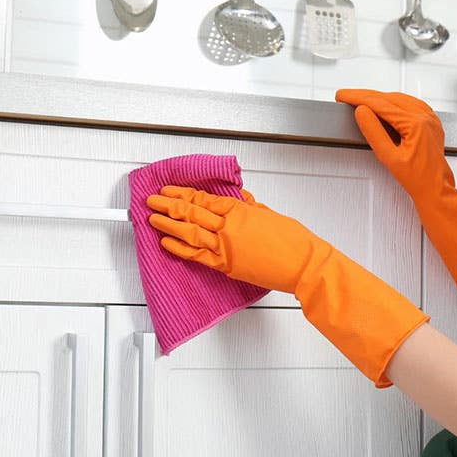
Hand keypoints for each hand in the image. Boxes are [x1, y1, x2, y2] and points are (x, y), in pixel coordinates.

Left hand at [147, 185, 320, 293]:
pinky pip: (196, 256)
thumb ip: (251, 208)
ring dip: (168, 224)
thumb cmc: (294, 241)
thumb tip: (241, 201)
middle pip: (191, 212)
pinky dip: (179, 249)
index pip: (204, 199)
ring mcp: (226, 247)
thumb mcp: (271, 214)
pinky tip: (166, 243)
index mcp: (241, 211)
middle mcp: (229, 227)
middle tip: (152, 200)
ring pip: (189, 232)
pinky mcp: (227, 266)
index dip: (183, 193)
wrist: (304, 264)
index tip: (169, 190)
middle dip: (168, 205)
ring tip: (153, 219)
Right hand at [333, 88, 452, 201]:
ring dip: (380, 97)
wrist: (436, 189)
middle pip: (389, 98)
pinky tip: (386, 105)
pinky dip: (394, 102)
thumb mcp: (389, 157)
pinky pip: (411, 104)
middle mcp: (425, 117)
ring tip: (362, 100)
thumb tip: (362, 113)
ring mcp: (430, 119)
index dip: (358, 98)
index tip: (344, 96)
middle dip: (366, 96)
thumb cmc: (418, 179)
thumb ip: (374, 132)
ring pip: (400, 99)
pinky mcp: (430, 123)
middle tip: (348, 96)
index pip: (381, 104)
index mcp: (416, 124)